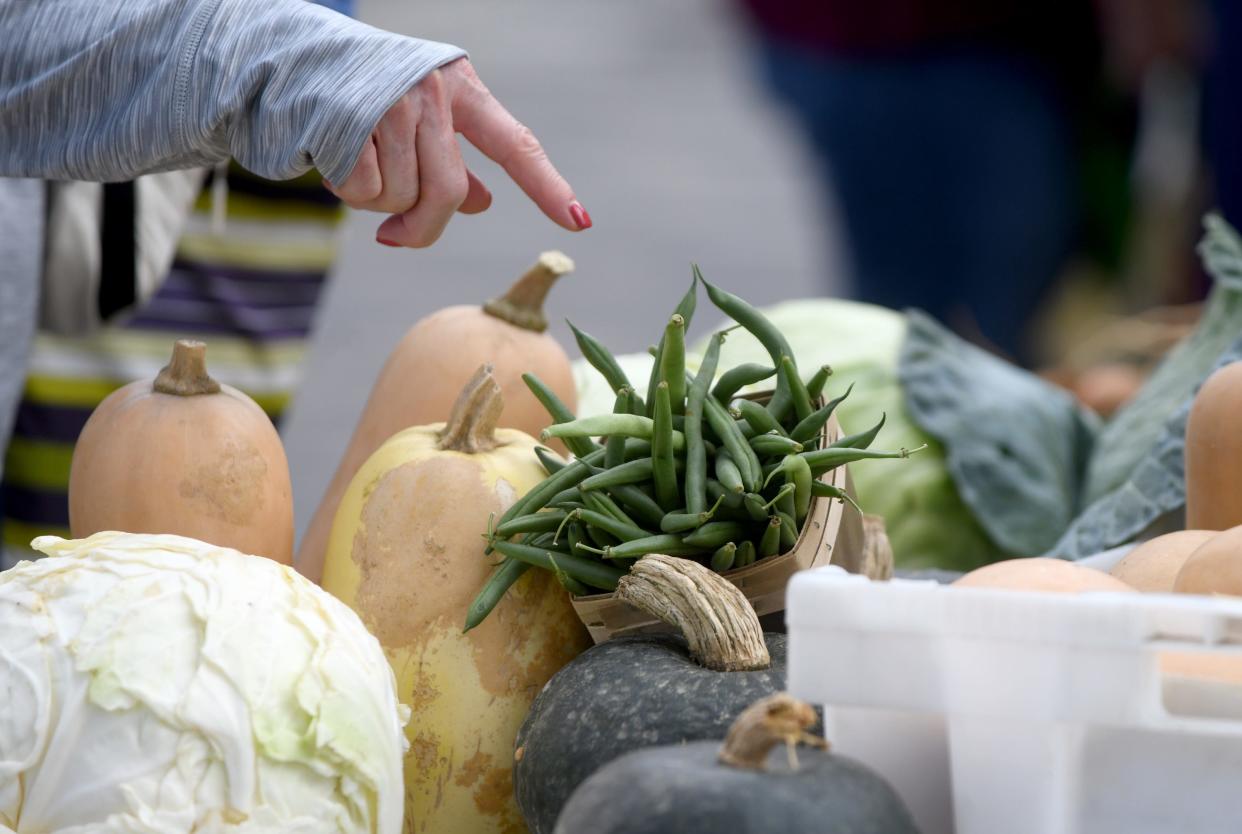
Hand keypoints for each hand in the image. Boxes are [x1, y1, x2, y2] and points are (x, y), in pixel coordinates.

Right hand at [325, 57, 590, 246]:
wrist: (288, 56)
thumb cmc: (366, 93)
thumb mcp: (420, 115)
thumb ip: (451, 158)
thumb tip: (480, 204)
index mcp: (461, 87)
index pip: (515, 145)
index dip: (547, 187)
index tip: (579, 223)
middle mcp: (431, 91)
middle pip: (448, 193)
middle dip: (423, 226)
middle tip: (398, 238)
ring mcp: (389, 105)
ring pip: (402, 198)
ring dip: (379, 204)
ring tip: (358, 165)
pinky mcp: (345, 124)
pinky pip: (363, 193)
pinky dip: (348, 193)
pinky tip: (332, 160)